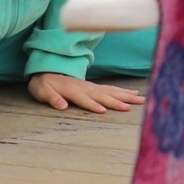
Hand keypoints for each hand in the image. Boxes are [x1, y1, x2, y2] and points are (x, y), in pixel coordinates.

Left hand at [26, 73, 142, 114]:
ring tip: (141, 99)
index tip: (104, 111)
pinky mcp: (94, 88)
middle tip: (134, 105)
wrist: (46, 71)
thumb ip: (52, 98)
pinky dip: (122, 91)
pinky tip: (133, 93)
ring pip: (112, 91)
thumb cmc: (43, 85)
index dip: (93, 105)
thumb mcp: (42, 91)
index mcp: (73, 91)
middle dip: (119, 100)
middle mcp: (85, 88)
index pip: (85, 99)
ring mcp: (91, 87)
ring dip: (126, 95)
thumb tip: (62, 107)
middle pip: (104, 94)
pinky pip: (111, 89)